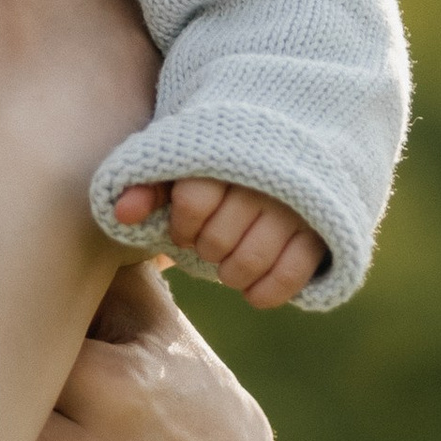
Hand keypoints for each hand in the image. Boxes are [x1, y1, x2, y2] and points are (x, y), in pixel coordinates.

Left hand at [113, 174, 325, 312]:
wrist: (291, 148)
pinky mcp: (319, 236)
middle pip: (218, 239)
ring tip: (230, 260)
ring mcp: (295, 210)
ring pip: (250, 262)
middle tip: (212, 241)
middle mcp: (264, 183)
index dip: (182, 225)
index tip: (186, 224)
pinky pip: (287, 279)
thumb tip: (121, 214)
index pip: (193, 202)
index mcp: (227, 157)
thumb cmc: (224, 166)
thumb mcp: (186, 165)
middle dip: (206, 249)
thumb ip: (150, 185)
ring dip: (230, 273)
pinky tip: (253, 286)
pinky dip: (264, 292)